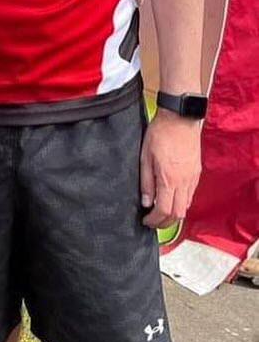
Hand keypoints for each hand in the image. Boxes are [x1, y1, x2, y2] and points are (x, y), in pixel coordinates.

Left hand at [140, 111, 201, 227]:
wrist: (180, 118)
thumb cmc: (160, 133)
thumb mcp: (145, 156)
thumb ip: (146, 182)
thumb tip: (146, 202)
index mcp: (169, 179)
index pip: (164, 210)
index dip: (154, 220)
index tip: (146, 220)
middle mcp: (184, 182)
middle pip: (178, 214)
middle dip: (164, 223)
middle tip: (153, 221)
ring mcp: (192, 178)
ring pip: (186, 207)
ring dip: (173, 214)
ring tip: (160, 212)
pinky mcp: (196, 173)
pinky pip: (190, 195)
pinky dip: (181, 203)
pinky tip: (171, 198)